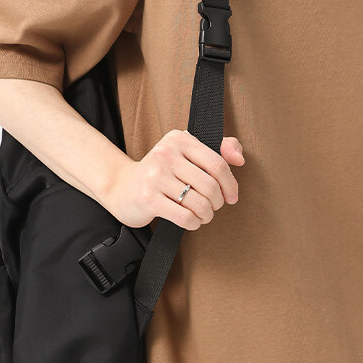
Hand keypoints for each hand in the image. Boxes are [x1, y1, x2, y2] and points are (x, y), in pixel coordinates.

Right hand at [108, 129, 244, 229]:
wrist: (122, 187)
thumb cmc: (162, 171)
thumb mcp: (188, 153)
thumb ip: (219, 149)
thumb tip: (239, 158)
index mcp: (178, 139)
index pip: (217, 163)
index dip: (230, 184)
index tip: (231, 196)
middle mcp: (165, 154)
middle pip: (210, 185)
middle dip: (217, 202)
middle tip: (214, 207)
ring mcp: (155, 176)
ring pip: (199, 203)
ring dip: (206, 215)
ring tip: (203, 215)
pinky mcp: (148, 198)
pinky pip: (185, 217)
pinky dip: (194, 223)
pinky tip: (192, 221)